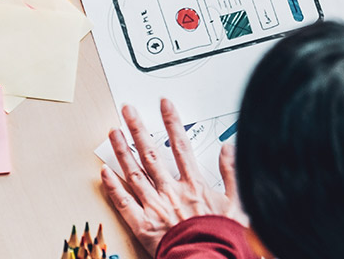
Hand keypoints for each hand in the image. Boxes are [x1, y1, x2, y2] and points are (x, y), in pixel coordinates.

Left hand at [100, 99, 245, 255]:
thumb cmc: (225, 239)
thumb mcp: (240, 205)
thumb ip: (232, 174)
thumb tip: (229, 148)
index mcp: (194, 186)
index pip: (180, 146)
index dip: (172, 122)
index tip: (164, 103)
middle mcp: (171, 192)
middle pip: (151, 154)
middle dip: (139, 128)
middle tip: (127, 109)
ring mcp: (155, 208)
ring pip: (134, 173)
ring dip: (122, 151)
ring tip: (113, 131)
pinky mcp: (143, 227)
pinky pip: (123, 203)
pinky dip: (112, 187)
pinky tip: (103, 172)